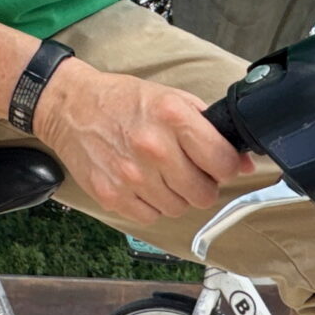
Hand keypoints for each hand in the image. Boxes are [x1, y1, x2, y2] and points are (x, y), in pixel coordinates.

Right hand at [31, 64, 251, 223]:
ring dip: (176, 196)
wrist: (71, 107)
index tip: (222, 165)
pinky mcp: (112, 195)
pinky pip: (150, 217)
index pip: (223, 162)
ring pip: (178, 209)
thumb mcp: (171, 98)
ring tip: (162, 174)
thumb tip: (242, 162)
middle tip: (190, 171)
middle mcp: (154, 148)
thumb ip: (209, 128)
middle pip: (203, 194)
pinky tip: (143, 184)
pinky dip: (151, 205)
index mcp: (173, 117)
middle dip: (203, 185)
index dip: (228, 167)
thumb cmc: (122, 101)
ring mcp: (131, 175)